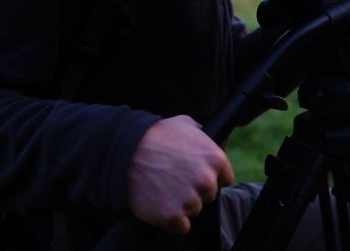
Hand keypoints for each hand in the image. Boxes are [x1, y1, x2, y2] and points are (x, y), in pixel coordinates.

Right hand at [127, 115, 234, 233]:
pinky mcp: (171, 216)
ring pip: (194, 210)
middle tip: (176, 181)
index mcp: (215, 159)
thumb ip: (200, 132)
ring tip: (164, 189)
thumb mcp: (183, 123)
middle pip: (209, 195)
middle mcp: (206, 180)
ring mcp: (189, 200)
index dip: (211, 177)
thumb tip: (204, 132)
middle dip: (196, 190)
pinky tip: (162, 205)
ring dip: (182, 205)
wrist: (125, 152)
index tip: (196, 176)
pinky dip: (173, 220)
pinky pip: (181, 226)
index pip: (225, 178)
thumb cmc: (154, 135)